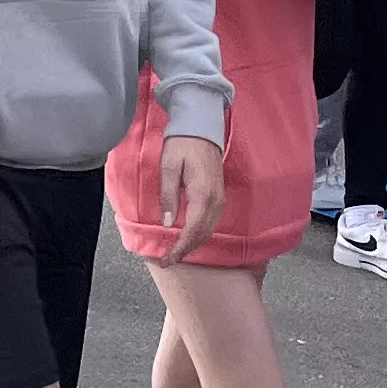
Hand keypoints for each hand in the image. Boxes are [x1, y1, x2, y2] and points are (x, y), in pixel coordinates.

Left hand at [159, 134, 225, 258]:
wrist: (202, 126)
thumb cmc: (182, 144)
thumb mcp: (169, 167)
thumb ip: (168, 197)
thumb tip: (168, 224)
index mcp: (202, 194)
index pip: (192, 231)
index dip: (179, 249)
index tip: (166, 260)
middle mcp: (215, 200)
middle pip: (203, 235)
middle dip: (185, 250)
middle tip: (167, 260)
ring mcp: (220, 198)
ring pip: (209, 230)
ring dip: (193, 244)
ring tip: (175, 252)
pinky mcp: (219, 195)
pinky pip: (212, 222)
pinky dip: (200, 234)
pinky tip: (188, 236)